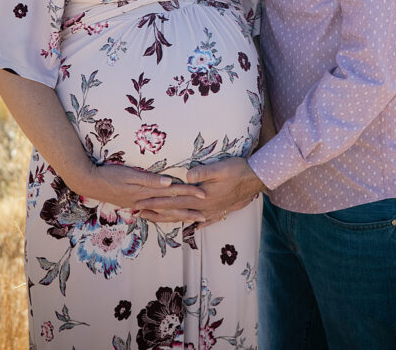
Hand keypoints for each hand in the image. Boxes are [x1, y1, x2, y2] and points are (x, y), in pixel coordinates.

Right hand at [73, 163, 206, 221]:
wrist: (88, 181)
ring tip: (191, 220)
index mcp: (147, 192)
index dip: (189, 193)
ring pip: (162, 213)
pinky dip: (163, 217)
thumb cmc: (109, 174)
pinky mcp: (133, 205)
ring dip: (178, 217)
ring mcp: (139, 204)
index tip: (204, 195)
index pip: (173, 192)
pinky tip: (169, 218)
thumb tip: (170, 183)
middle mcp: (145, 201)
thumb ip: (151, 179)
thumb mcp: (130, 174)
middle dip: (188, 211)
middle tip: (204, 216)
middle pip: (170, 207)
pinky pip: (153, 213)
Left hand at [139, 157, 265, 226]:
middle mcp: (203, 207)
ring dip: (169, 218)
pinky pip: (205, 221)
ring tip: (155, 220)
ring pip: (186, 217)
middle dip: (155, 212)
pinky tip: (193, 228)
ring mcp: (212, 211)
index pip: (172, 199)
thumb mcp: (221, 167)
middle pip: (175, 211)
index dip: (155, 200)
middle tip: (138, 213)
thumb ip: (203, 172)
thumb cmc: (238, 170)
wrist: (257, 179)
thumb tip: (185, 174)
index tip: (139, 201)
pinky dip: (196, 225)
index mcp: (200, 196)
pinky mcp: (221, 211)